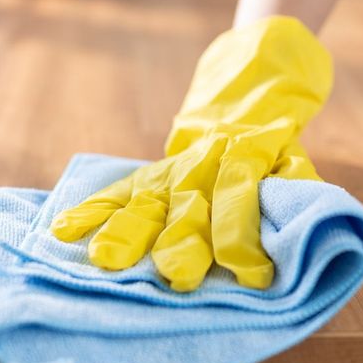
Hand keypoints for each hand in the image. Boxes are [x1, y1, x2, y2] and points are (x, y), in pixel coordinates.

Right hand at [51, 16, 332, 291]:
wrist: (249, 85)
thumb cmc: (276, 140)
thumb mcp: (294, 157)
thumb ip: (293, 189)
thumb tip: (298, 230)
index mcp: (247, 160)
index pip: (242, 200)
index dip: (244, 238)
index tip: (251, 276)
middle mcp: (205, 165)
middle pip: (190, 206)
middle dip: (183, 242)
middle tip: (176, 276)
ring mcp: (173, 168)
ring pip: (148, 201)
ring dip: (127, 231)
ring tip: (106, 260)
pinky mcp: (151, 171)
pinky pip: (118, 190)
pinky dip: (91, 209)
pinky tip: (65, 231)